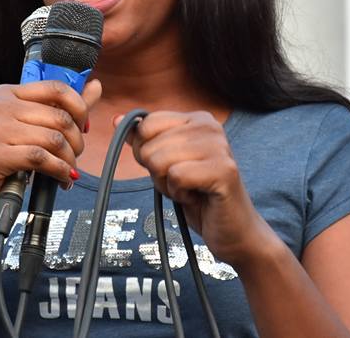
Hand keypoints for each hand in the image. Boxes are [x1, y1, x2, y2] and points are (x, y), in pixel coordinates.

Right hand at [0, 79, 101, 256]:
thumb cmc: (12, 161)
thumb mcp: (38, 129)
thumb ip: (67, 108)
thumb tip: (96, 85)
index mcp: (7, 93)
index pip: (56, 88)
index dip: (79, 108)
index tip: (84, 128)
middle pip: (59, 117)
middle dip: (76, 141)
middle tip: (75, 157)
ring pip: (53, 139)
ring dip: (69, 160)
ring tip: (68, 172)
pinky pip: (40, 158)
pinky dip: (59, 171)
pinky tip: (62, 180)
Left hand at [123, 111, 275, 269]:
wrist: (234, 231)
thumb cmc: (198, 195)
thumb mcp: (165, 164)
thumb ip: (144, 141)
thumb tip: (116, 119)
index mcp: (198, 118)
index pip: (147, 124)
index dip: (145, 150)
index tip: (168, 166)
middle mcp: (210, 126)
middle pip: (150, 144)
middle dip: (157, 172)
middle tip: (183, 183)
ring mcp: (220, 146)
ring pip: (159, 160)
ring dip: (168, 184)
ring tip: (190, 189)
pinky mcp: (224, 170)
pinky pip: (176, 176)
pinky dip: (179, 193)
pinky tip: (197, 196)